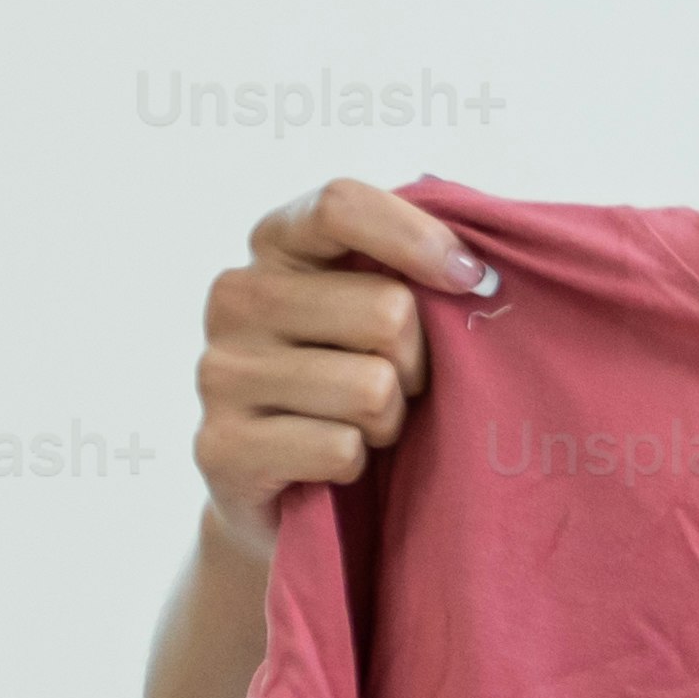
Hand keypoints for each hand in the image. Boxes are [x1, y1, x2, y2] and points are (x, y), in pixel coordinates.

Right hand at [192, 178, 495, 558]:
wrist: (284, 491)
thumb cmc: (353, 382)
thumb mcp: (378, 309)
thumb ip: (413, 268)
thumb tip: (479, 269)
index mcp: (276, 245)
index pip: (341, 206)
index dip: (419, 240)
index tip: (472, 280)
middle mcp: (236, 297)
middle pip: (384, 310)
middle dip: (417, 361)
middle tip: (398, 384)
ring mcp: (220, 372)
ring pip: (371, 388)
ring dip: (390, 419)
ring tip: (363, 426)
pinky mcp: (221, 447)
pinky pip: (341, 448)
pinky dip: (357, 463)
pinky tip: (330, 462)